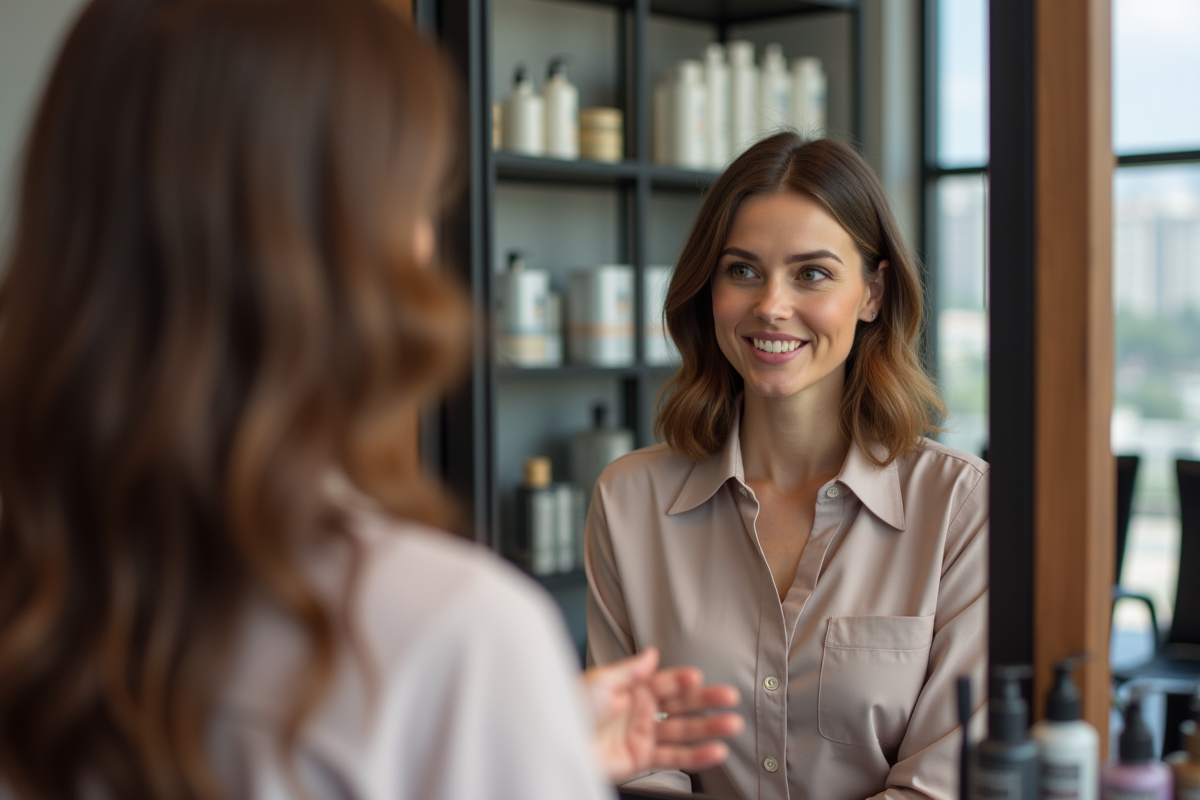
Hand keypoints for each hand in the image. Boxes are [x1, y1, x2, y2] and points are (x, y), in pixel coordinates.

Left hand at [581, 647, 743, 781]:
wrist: (556, 743)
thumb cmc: (570, 708)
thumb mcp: (600, 681)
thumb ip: (631, 670)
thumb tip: (652, 653)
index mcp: (631, 688)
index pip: (665, 681)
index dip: (682, 679)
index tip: (698, 678)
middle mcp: (641, 710)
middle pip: (680, 704)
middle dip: (706, 701)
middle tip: (729, 697)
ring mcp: (643, 734)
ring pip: (683, 730)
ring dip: (709, 728)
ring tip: (732, 725)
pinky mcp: (641, 758)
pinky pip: (674, 756)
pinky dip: (696, 755)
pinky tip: (714, 750)